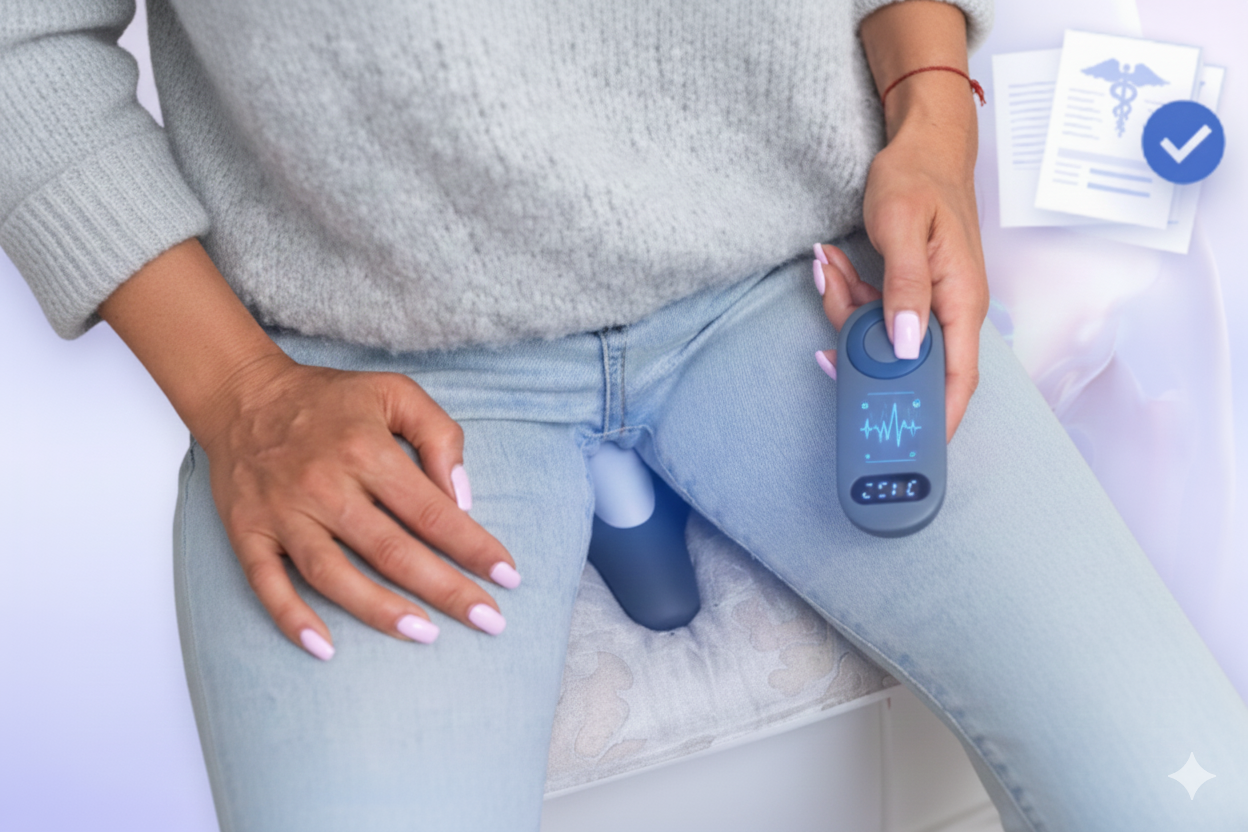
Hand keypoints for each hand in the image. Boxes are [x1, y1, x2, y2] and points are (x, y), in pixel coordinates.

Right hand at [199, 354, 519, 658]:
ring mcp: (283, 513)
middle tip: (490, 621)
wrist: (242, 394)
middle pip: (392, 551)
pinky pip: (267, 583)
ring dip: (380, 611)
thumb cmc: (330, 399)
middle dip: (446, 590)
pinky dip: (292, 618)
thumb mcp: (394, 392)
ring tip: (426, 635)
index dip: (474, 547)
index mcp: (366, 451)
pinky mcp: (248, 532)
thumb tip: (462, 498)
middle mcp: (325, 485)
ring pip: (334, 574)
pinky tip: (324, 648)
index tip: (508, 576)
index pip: (432, 511)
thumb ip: (438, 435)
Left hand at [814, 90, 987, 440]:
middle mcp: (949, 308)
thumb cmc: (920, 178)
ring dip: (845, 311)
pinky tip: (832, 265)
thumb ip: (905, 288)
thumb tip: (906, 346)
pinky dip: (848, 295)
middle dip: (861, 354)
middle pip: (905, 361)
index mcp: (960, 300)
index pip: (956, 377)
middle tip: (828, 340)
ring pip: (879, 336)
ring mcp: (928, 302)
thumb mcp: (905, 227)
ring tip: (829, 266)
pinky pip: (872, 312)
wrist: (922, 144)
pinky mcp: (908, 292)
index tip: (913, 449)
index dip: (937, 417)